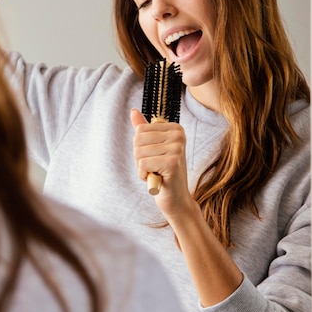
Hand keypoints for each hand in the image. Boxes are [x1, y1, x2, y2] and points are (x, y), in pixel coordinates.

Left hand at [130, 108, 195, 223]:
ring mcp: (177, 148)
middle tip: (154, 168)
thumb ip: (143, 130)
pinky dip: (144, 175)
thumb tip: (133, 111)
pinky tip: (157, 179)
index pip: (140, 130)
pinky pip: (142, 164)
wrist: (176, 200)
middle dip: (140, 158)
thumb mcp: (152, 149)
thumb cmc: (162, 174)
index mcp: (175, 128)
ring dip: (141, 168)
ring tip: (157, 173)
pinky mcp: (173, 162)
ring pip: (138, 152)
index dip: (140, 148)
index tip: (155, 158)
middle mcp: (178, 135)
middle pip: (138, 139)